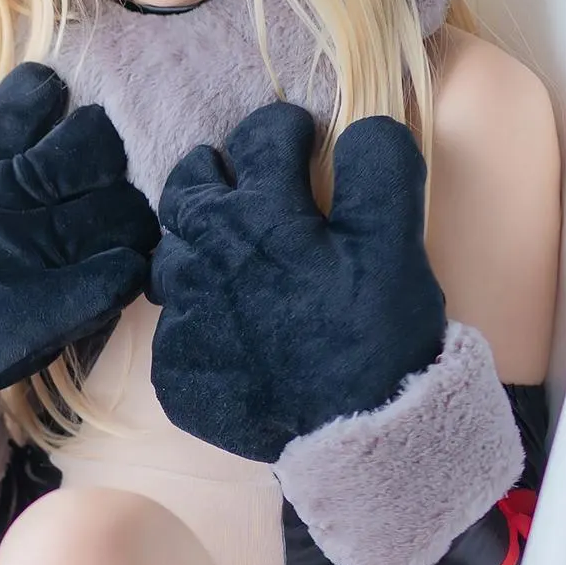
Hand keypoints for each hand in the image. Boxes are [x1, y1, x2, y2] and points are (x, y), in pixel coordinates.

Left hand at [147, 103, 446, 460]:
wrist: (358, 438)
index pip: (258, 137)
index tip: (300, 137)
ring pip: (171, 251)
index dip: (284, 129)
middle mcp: (206, 256)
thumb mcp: (395, 242)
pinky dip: (199, 313)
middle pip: (190, 184)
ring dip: (199, 242)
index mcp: (260, 214)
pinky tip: (232, 324)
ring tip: (234, 255)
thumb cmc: (378, 335)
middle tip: (247, 182)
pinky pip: (174, 322)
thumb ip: (377, 169)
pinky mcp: (175, 367)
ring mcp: (184, 314)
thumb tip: (359, 126)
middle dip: (219, 170)